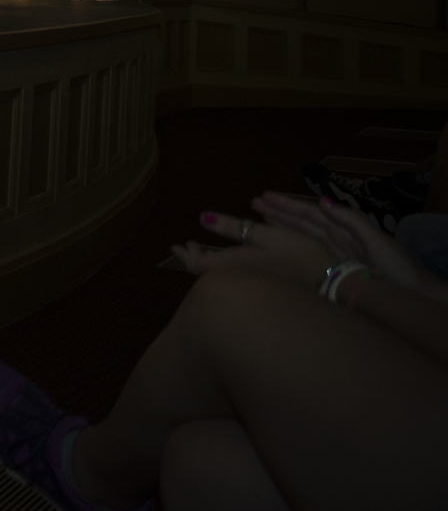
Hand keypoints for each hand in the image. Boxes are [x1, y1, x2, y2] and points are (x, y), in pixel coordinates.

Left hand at [172, 209, 335, 286]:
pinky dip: (224, 270)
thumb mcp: (267, 234)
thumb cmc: (299, 255)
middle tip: (187, 245)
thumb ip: (233, 227)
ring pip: (220, 280)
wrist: (333, 284)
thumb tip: (202, 217)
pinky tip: (229, 261)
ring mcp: (251, 291)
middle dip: (194, 259)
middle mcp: (238, 283)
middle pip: (206, 276)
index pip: (198, 265)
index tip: (177, 244)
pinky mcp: (263, 294)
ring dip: (208, 264)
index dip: (186, 254)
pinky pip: (234, 283)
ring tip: (202, 249)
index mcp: (234, 268)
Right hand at [253, 192, 439, 290]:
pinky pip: (310, 251)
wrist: (415, 295)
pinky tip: (283, 241)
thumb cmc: (398, 269)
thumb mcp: (376, 242)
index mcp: (346, 229)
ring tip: (261, 216)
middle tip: (254, 202)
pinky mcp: (337, 267)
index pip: (311, 213)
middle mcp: (338, 237)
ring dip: (284, 224)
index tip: (265, 196)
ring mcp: (337, 252)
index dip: (288, 205)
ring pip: (304, 234)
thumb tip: (323, 202)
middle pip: (304, 221)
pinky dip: (294, 243)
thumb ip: (351, 221)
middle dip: (280, 211)